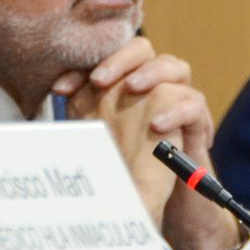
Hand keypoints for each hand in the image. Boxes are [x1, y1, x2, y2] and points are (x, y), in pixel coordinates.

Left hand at [57, 38, 240, 249]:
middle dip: (120, 59)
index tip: (61, 90)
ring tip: (132, 87)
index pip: (108, 57)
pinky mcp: (197, 123)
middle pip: (142, 50)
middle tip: (100, 80)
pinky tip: (157, 124)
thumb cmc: (132, 165)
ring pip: (175, 66)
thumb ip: (82, 117)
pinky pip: (194, 104)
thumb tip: (52, 101)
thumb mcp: (100, 140)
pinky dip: (177, 110)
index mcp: (126, 83)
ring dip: (152, 73)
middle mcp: (154, 84)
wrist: (169, 199)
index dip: (81, 68)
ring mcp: (179, 100)